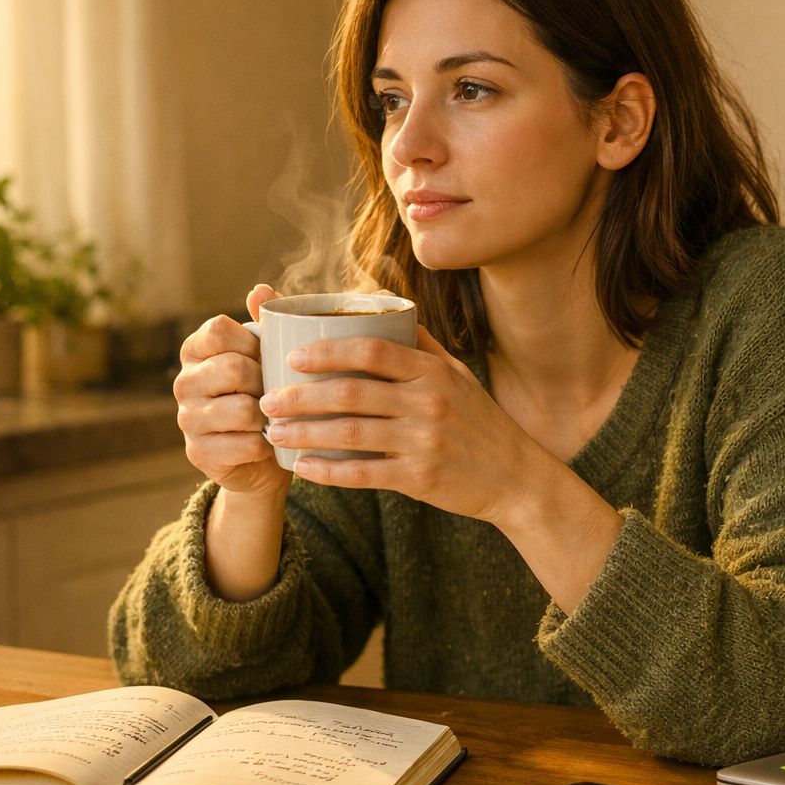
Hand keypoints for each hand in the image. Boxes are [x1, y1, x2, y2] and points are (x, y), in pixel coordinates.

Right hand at [172, 284, 290, 499]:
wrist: (267, 453)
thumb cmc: (269, 392)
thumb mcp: (270, 353)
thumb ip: (266, 321)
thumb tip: (259, 290)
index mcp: (196, 350)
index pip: (219, 329)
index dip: (252, 341)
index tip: (267, 355)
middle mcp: (183, 382)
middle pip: (233, 368)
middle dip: (266, 380)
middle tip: (278, 390)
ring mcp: (187, 419)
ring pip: (241, 409)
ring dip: (268, 415)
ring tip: (274, 416)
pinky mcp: (199, 452)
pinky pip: (245, 443)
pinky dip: (266, 443)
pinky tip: (268, 442)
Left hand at [259, 326, 539, 522]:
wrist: (518, 477)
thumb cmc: (480, 422)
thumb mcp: (458, 376)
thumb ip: (421, 345)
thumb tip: (382, 306)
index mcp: (434, 372)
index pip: (372, 350)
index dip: (327, 351)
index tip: (291, 356)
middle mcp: (430, 402)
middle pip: (351, 392)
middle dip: (300, 395)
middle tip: (267, 398)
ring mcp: (425, 441)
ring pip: (351, 433)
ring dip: (305, 432)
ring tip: (274, 431)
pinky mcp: (421, 478)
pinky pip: (364, 473)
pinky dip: (328, 472)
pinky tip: (303, 468)